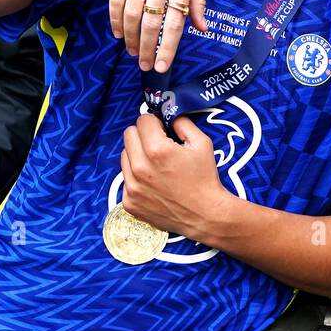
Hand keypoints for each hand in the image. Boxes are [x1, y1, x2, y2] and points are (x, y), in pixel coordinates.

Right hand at [109, 0, 207, 72]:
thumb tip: (201, 27)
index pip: (175, 22)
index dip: (168, 47)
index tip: (162, 66)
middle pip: (151, 22)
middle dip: (147, 48)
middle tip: (145, 66)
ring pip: (132, 11)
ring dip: (130, 36)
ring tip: (132, 51)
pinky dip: (116, 15)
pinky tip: (117, 30)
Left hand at [119, 114, 228, 240]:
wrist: (205, 215)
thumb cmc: (205, 178)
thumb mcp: (202, 143)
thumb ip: (182, 123)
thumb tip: (168, 116)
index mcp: (158, 150)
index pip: (142, 120)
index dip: (155, 122)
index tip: (162, 130)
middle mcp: (140, 168)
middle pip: (129, 134)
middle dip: (143, 135)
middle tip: (158, 145)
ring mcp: (132, 187)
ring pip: (124, 156)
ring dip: (137, 155)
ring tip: (156, 166)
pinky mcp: (129, 202)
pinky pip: (126, 179)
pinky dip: (136, 178)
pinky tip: (153, 183)